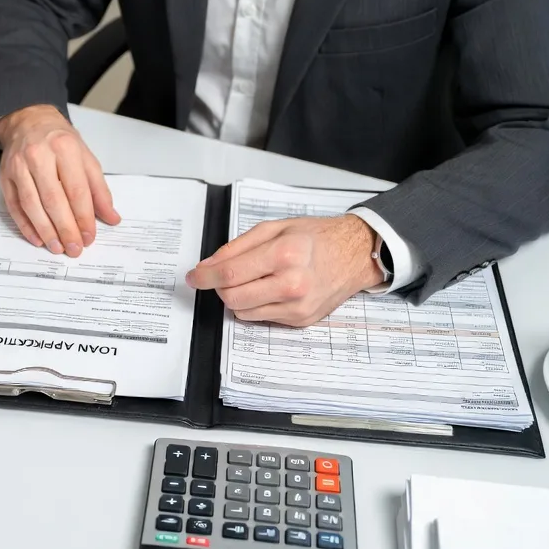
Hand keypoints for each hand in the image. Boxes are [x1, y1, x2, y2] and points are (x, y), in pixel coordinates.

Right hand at [0, 105, 120, 255]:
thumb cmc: (59, 141)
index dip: (84, 217)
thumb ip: (99, 189)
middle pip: (54, 200)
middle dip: (66, 229)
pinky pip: (14, 206)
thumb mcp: (85, 157)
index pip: (76, 190)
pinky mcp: (5, 176)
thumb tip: (111, 217)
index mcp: (65, 148)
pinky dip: (26, 225)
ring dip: (46, 231)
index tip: (89, 236)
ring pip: (32, 205)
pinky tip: (37, 238)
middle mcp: (39, 155)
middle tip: (75, 248)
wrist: (28, 120)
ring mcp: (19, 166)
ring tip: (58, 247)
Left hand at [185, 215, 384, 326]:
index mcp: (285, 254)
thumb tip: (208, 266)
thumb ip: (237, 247)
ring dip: (237, 297)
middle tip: (223, 275)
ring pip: (243, 312)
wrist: (354, 255)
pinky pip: (261, 318)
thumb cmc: (316, 238)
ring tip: (253, 279)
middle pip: (232, 298)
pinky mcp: (300, 321)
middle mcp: (293, 284)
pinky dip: (256, 305)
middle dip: (220, 287)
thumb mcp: (275, 228)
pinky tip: (271, 289)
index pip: (230, 273)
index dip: (205, 277)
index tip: (194, 277)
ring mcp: (298, 307)